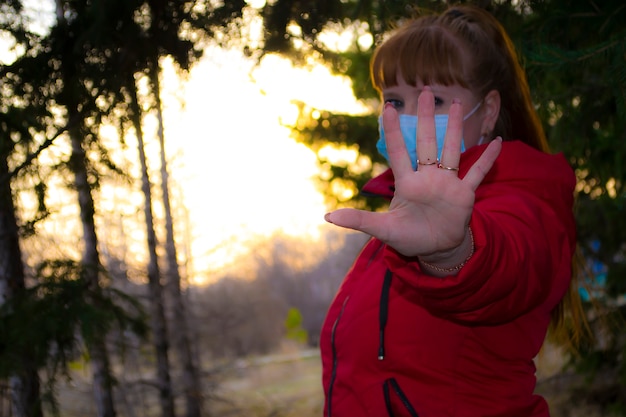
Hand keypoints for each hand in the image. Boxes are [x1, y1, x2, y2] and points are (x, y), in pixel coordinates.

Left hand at [324, 87, 501, 258]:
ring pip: (452, 150)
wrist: (436, 248)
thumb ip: (359, 221)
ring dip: (455, 129)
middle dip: (425, 119)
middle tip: (425, 92)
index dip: (392, 131)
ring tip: (457, 104)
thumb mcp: (383, 230)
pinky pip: (477, 173)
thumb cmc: (408, 236)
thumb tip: (327, 218)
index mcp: (407, 183)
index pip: (398, 152)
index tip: (385, 107)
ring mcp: (447, 184)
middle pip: (426, 143)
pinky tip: (496, 141)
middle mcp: (427, 177)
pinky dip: (487, 159)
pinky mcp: (464, 194)